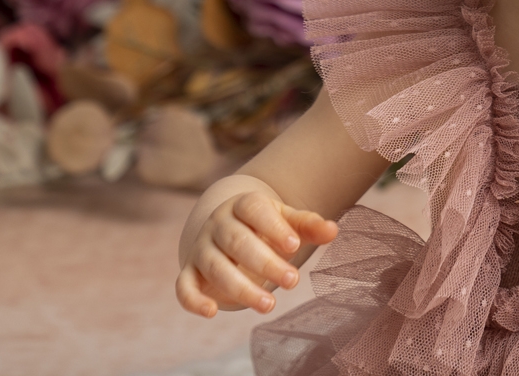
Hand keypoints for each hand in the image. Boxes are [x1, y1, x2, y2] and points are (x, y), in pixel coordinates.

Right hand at [175, 190, 338, 317]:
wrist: (226, 228)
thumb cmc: (264, 226)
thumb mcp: (286, 221)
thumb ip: (307, 225)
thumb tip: (334, 230)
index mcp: (243, 205)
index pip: (255, 210)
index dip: (273, 227)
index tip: (295, 246)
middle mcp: (218, 224)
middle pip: (237, 241)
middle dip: (265, 263)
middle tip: (293, 281)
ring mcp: (201, 248)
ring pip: (216, 266)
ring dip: (240, 288)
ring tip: (269, 305)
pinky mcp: (190, 272)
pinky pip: (184, 286)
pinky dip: (193, 300)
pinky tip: (211, 312)